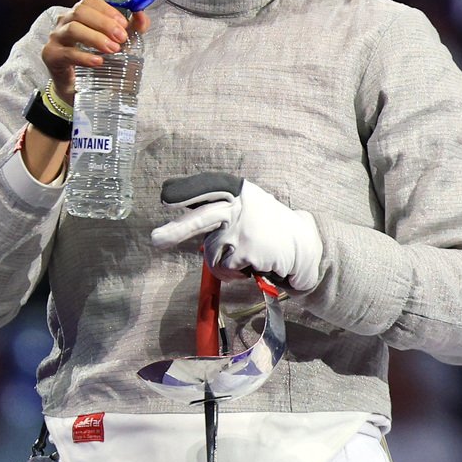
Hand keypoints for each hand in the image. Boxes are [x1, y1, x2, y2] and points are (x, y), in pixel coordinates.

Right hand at [41, 0, 151, 102]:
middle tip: (121, 38)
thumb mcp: (117, 42)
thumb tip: (142, 15)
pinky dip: (84, 56)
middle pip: (80, 12)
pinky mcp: (51, 56)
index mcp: (79, 14)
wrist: (76, 87)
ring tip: (112, 49)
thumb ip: (132, 28)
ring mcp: (56, 38)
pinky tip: (98, 61)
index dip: (107, 10)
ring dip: (95, 37)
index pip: (89, 1)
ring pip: (72, 29)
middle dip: (104, 23)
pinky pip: (67, 53)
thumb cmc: (95, 59)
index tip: (124, 23)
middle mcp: (64, 22)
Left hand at [150, 175, 321, 291]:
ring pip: (211, 254)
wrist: (306, 246)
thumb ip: (224, 211)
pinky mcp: (247, 250)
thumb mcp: (250, 209)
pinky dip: (236, 275)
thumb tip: (187, 228)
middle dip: (176, 230)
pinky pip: (225, 270)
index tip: (166, 196)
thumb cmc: (272, 230)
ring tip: (246, 258)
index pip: (208, 186)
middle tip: (155, 240)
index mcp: (237, 192)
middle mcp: (238, 206)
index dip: (186, 191)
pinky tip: (255, 266)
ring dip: (223, 264)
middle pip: (202, 218)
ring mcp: (242, 228)